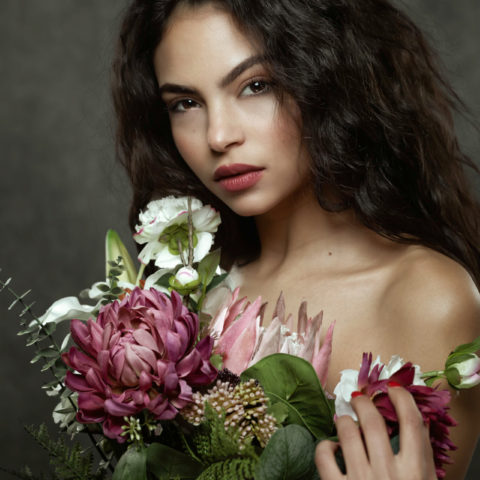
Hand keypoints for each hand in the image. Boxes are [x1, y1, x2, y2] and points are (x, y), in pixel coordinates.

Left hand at [315, 385, 436, 478]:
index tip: (394, 388)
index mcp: (415, 471)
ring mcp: (361, 479)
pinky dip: (325, 446)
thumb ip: (422, 456)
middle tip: (360, 398)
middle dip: (364, 402)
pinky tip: (331, 447)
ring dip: (344, 420)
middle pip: (373, 419)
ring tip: (345, 420)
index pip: (411, 421)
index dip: (402, 397)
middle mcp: (388, 471)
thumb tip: (417, 421)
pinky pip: (324, 455)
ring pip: (347, 431)